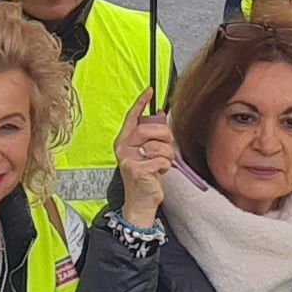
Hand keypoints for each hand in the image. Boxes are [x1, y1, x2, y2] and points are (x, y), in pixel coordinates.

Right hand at [116, 111, 177, 228]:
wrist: (140, 201)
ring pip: (158, 145)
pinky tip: (160, 172)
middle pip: (146, 129)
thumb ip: (151, 134)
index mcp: (124, 140)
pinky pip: (161, 160)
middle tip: (168, 143)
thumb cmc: (145, 175)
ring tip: (162, 162)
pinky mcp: (138, 171)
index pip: (132, 117)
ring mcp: (129, 160)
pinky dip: (166, 166)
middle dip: (163, 134)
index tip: (150, 91)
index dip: (141, 103)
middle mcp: (123, 148)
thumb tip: (159, 114)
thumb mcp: (146, 152)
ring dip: (167, 154)